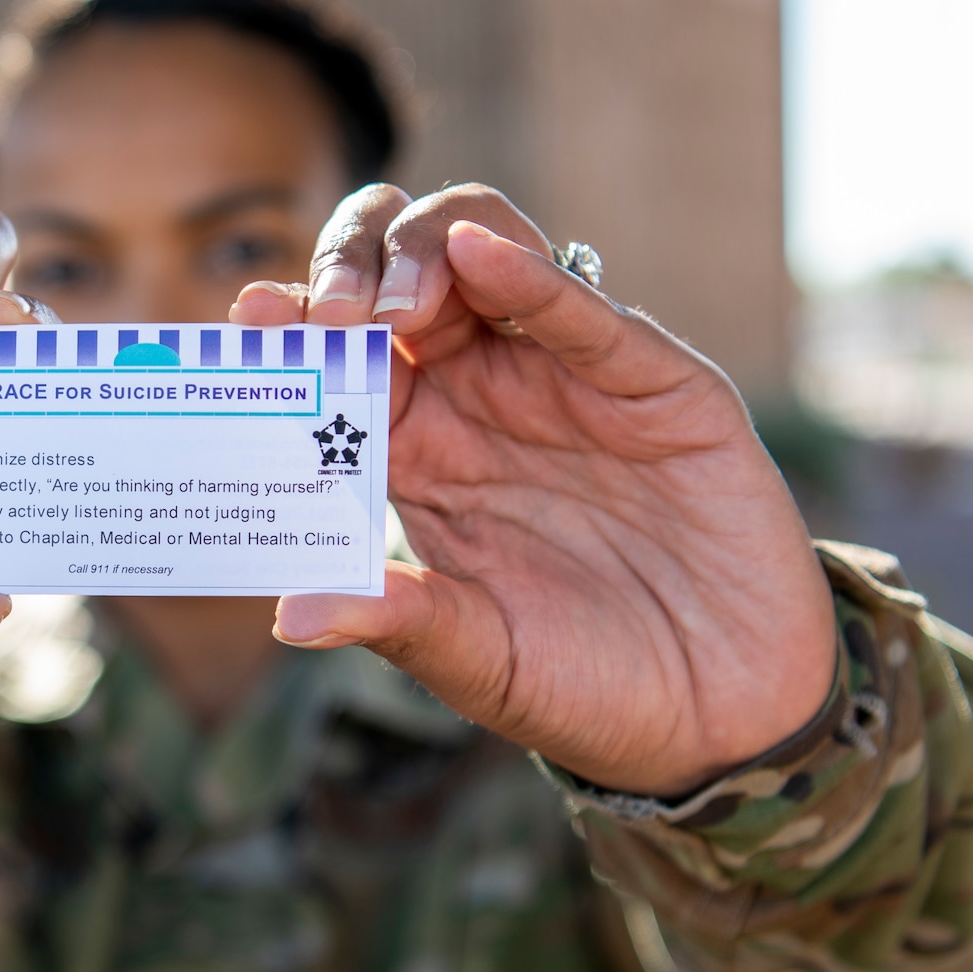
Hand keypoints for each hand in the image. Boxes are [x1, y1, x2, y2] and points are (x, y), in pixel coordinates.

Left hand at [235, 184, 836, 795]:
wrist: (723, 716)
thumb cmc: (583, 684)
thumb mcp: (478, 659)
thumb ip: (397, 621)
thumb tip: (288, 614)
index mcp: (419, 453)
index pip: (339, 362)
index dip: (294, 331)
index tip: (249, 323)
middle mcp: (481, 397)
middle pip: (397, 279)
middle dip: (349, 269)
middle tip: (323, 316)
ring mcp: (564, 378)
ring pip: (481, 255)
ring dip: (422, 256)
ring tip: (390, 310)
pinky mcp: (652, 381)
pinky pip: (584, 311)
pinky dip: (528, 274)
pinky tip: (479, 257)